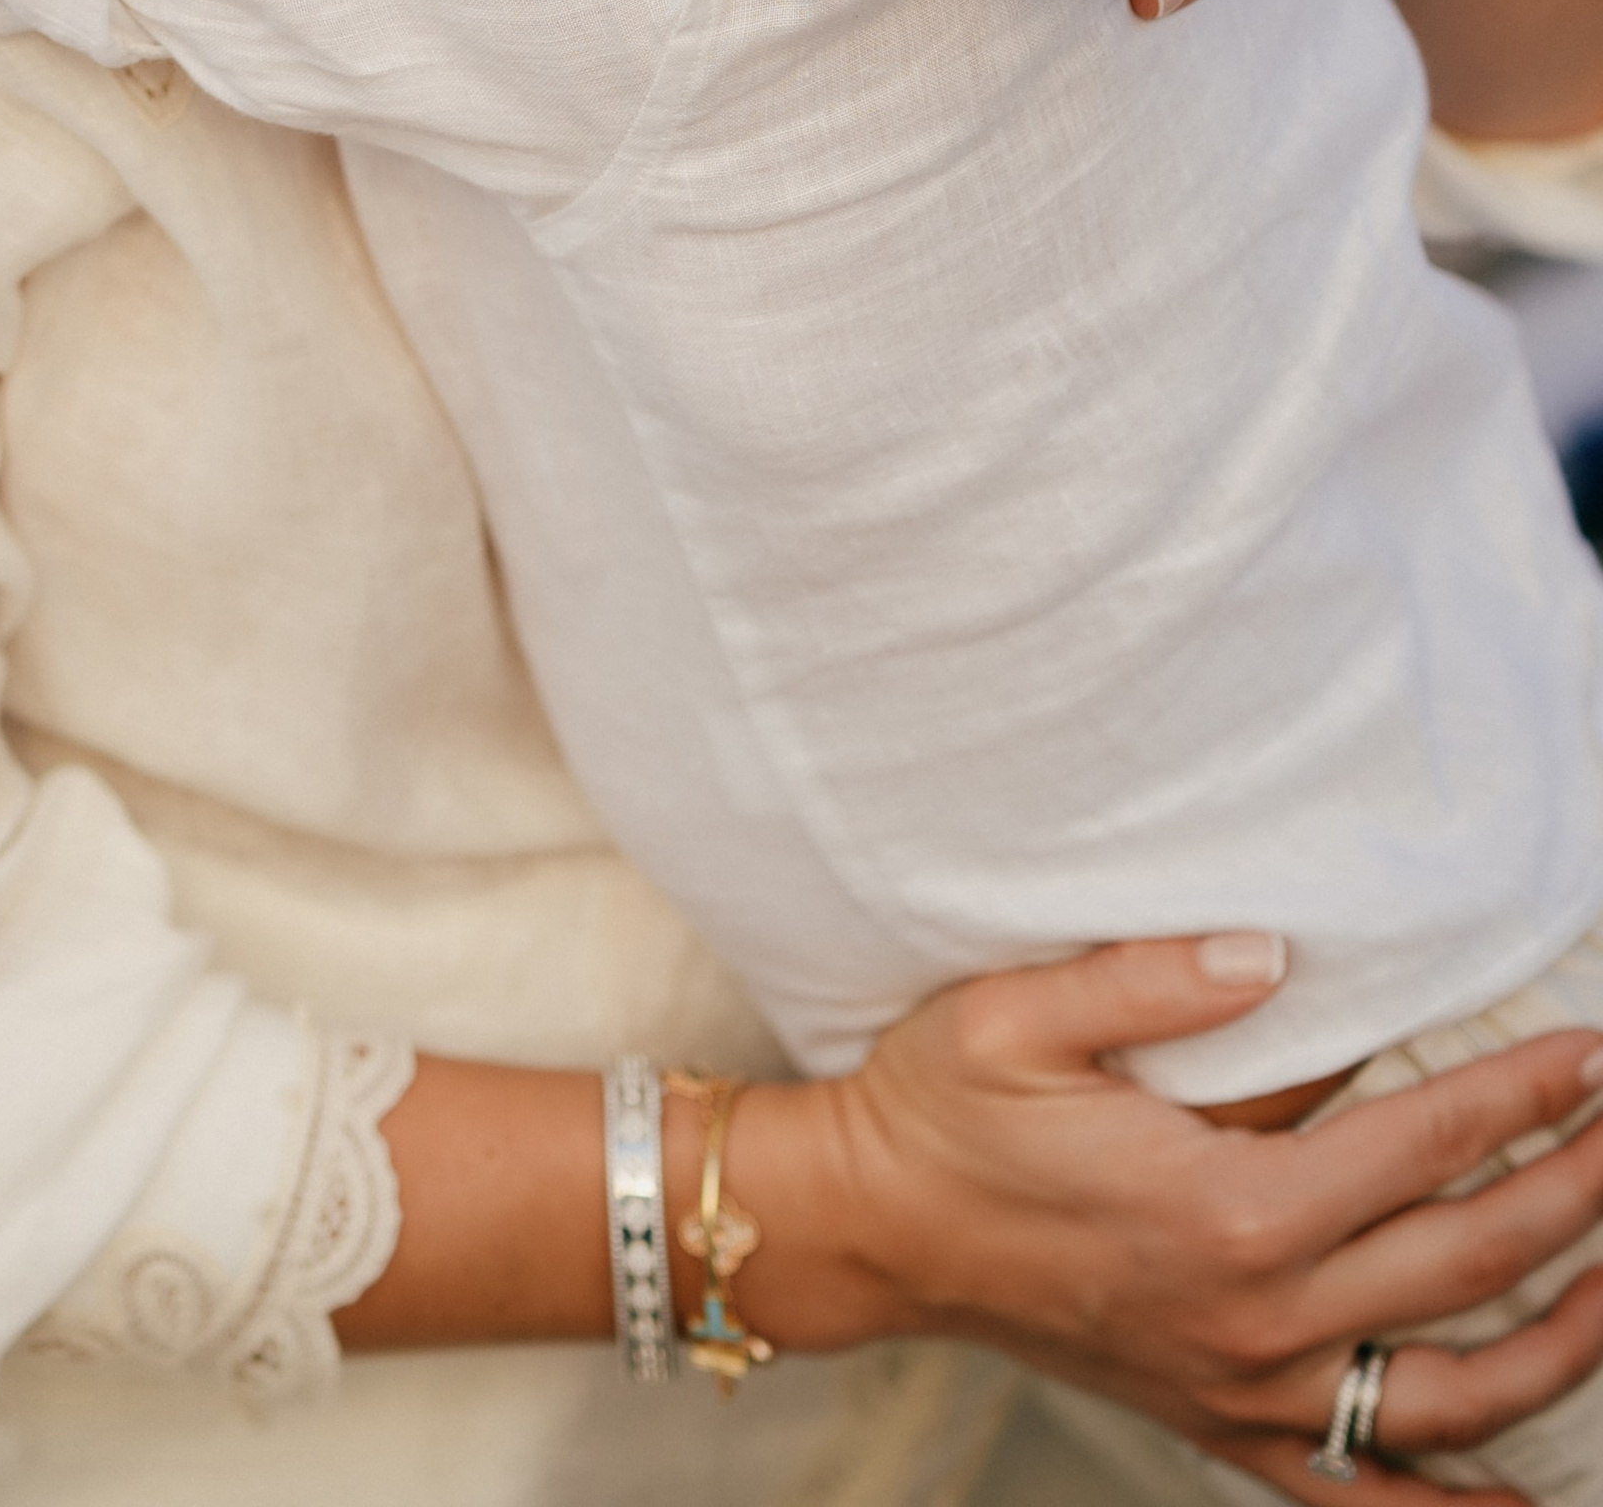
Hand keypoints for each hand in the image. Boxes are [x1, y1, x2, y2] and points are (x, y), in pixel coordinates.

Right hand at [731, 935, 1602, 1500]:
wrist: (872, 1231)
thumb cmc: (939, 1111)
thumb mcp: (1017, 1014)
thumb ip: (1152, 979)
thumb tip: (1274, 954)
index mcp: (1226, 1206)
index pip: (1420, 1141)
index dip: (1519, 1094)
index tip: (1589, 1051)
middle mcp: (1256, 1313)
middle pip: (1463, 1258)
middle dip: (1572, 1192)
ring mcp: (1245, 1386)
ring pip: (1450, 1389)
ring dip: (1560, 1339)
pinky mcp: (1222, 1426)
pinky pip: (1363, 1492)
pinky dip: (1455, 1504)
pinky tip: (1527, 1500)